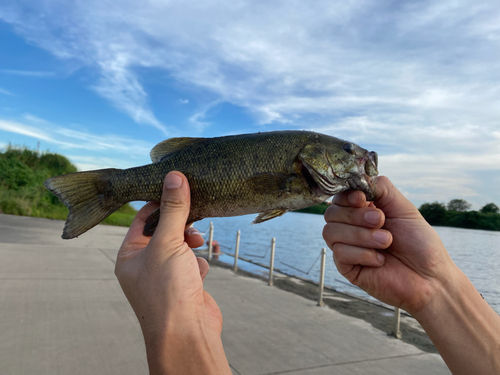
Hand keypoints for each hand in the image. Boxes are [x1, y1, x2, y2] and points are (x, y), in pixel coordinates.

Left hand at [115, 172, 229, 373]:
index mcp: (130, 255)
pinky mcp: (184, 286)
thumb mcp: (168, 243)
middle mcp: (144, 265)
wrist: (187, 334)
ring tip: (199, 242)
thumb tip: (174, 176)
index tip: (180, 189)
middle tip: (195, 218)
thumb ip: (174, 209)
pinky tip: (201, 268)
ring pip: (180, 246)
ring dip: (191, 241)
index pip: (143, 217)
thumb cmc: (167, 291)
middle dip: (181, 223)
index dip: (161, 201)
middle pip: (164, 230)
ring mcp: (165, 276)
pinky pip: (191, 264)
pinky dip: (198, 262)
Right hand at [323, 176, 455, 314]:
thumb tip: (360, 177)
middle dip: (356, 216)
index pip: (340, 197)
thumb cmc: (420, 244)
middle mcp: (352, 227)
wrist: (431, 279)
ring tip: (386, 242)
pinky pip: (339, 253)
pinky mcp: (347, 268)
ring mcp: (348, 247)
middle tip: (381, 221)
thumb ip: (382, 188)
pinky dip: (362, 253)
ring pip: (330, 232)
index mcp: (364, 211)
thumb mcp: (404, 208)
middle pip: (331, 213)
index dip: (346, 196)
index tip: (362, 199)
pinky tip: (380, 260)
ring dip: (360, 235)